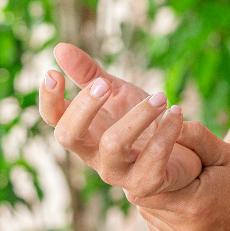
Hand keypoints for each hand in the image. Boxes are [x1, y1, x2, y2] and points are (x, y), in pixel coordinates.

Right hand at [39, 43, 202, 192]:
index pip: (54, 119)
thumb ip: (89, 74)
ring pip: (113, 145)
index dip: (49, 99)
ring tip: (161, 95)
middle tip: (105, 83)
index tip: (53, 73)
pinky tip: (177, 112)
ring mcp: (118, 173)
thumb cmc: (141, 122)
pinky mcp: (146, 183)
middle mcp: (94, 156)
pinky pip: (153, 157)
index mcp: (85, 133)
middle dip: (84, 107)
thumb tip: (59, 47)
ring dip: (139, 115)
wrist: (180, 152)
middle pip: (69, 136)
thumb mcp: (117, 92)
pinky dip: (167, 131)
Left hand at [132, 121, 229, 230]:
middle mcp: (186, 229)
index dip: (142, 165)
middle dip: (144, 175)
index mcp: (194, 205)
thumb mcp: (227, 151)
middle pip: (142, 202)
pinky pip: (160, 224)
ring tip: (163, 170)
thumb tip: (167, 117)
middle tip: (150, 153)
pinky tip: (174, 190)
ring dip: (151, 191)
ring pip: (148, 214)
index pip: (144, 186)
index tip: (148, 146)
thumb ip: (195, 136)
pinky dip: (161, 206)